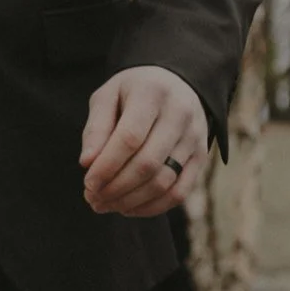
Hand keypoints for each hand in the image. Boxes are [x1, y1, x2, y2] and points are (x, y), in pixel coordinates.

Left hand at [80, 65, 208, 217]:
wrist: (175, 82)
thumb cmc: (132, 91)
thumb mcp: (107, 96)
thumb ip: (96, 128)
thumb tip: (87, 163)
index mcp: (152, 93)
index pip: (130, 138)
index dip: (107, 165)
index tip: (87, 183)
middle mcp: (180, 115)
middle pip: (148, 163)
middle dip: (116, 187)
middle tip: (92, 199)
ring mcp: (195, 137)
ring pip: (164, 181)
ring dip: (131, 200)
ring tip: (105, 205)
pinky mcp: (202, 157)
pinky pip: (180, 191)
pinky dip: (153, 206)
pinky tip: (128, 208)